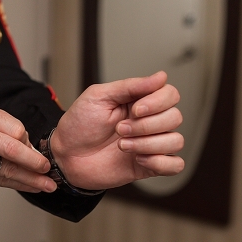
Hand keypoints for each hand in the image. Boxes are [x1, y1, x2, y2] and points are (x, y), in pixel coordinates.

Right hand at [0, 103, 54, 192]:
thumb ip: (0, 128)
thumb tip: (29, 147)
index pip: (14, 127)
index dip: (27, 140)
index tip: (32, 148)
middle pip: (12, 147)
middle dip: (34, 160)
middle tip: (47, 167)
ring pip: (8, 168)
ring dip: (31, 178)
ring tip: (47, 184)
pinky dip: (18, 184)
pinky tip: (31, 186)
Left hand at [52, 71, 183, 190]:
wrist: (65, 156)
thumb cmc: (78, 125)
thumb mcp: (98, 97)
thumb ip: (130, 86)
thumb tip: (161, 76)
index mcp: (139, 102)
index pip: (170, 94)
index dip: (157, 102)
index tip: (134, 109)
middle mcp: (148, 122)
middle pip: (175, 117)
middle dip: (146, 125)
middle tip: (119, 129)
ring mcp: (150, 144)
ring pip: (176, 141)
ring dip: (148, 144)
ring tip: (122, 145)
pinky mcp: (149, 166)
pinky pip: (175, 165)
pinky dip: (159, 162)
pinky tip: (137, 159)